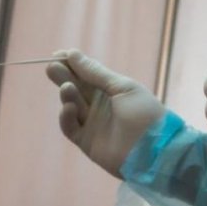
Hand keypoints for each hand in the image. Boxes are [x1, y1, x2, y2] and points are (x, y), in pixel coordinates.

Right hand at [46, 50, 165, 178]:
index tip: (58, 55)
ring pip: (71, 105)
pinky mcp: (86, 141)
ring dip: (67, 94)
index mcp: (111, 89)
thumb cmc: (144, 114)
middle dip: (63, 76)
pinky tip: (69, 108)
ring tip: (67, 87)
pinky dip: (66, 117)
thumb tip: (72, 54)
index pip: (86, 73)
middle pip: (75, 87)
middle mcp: (99, 104)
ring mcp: (92, 123)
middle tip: (51, 67)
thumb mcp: (123, 88)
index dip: (72, 64)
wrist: (154, 151)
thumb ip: (96, 73)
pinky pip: (70, 127)